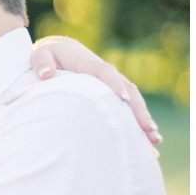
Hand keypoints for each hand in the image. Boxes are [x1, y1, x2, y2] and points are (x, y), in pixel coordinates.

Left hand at [31, 35, 159, 143]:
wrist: (63, 52)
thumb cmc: (51, 56)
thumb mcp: (42, 54)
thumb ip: (42, 62)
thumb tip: (45, 75)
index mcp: (91, 65)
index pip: (106, 74)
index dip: (115, 85)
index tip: (122, 99)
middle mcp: (107, 75)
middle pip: (128, 91)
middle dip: (138, 110)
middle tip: (147, 129)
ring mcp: (113, 85)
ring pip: (133, 101)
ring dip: (143, 119)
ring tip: (153, 140)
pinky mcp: (113, 95)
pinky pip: (129, 108)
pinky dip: (137, 123)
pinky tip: (147, 142)